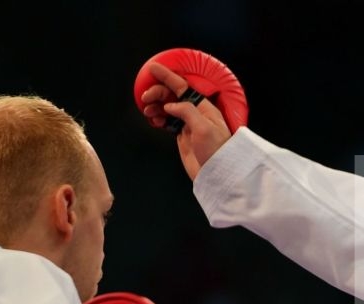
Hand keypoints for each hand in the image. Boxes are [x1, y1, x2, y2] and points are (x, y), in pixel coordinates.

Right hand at [141, 61, 234, 180]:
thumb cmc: (217, 152)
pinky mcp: (182, 136)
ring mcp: (188, 124)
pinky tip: (153, 119)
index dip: (167, 76)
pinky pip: (166, 121)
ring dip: (155, 106)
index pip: (182, 86)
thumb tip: (170, 105)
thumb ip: (187, 112)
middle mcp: (195, 113)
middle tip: (146, 98)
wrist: (216, 175)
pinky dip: (158, 118)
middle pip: (171, 96)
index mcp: (203, 107)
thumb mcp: (204, 128)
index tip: (153, 68)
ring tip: (148, 111)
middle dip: (157, 93)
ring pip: (167, 108)